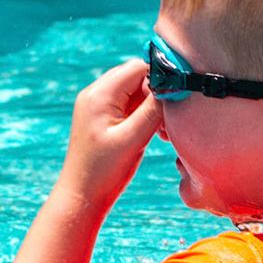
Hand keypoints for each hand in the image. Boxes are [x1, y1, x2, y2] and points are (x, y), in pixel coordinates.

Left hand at [57, 59, 162, 210]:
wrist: (83, 195)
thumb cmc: (105, 170)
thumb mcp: (134, 138)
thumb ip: (153, 109)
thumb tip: (175, 85)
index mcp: (99, 95)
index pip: (137, 67)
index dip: (162, 78)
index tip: (179, 97)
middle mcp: (95, 94)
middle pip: (136, 77)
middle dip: (158, 93)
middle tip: (170, 119)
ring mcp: (98, 106)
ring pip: (135, 91)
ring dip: (153, 106)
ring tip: (163, 130)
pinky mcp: (103, 118)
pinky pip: (129, 105)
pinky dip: (144, 114)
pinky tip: (155, 132)